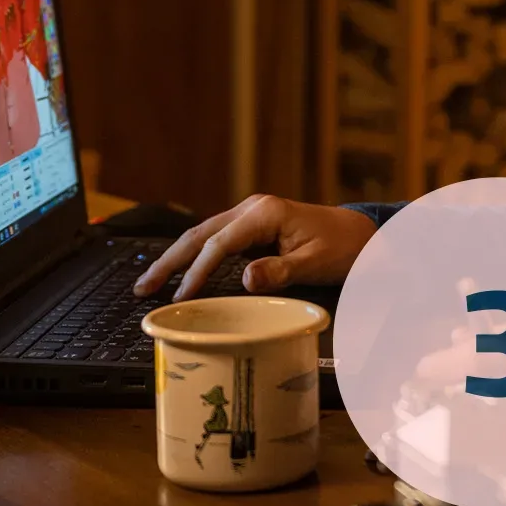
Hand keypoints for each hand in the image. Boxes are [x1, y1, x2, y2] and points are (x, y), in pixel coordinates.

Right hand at [132, 193, 377, 300]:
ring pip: (202, 236)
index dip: (197, 271)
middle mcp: (251, 209)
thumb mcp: (315, 263)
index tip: (181, 295)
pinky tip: (178, 274)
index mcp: (264, 213)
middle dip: (169, 261)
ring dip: (175, 259)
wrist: (362, 235)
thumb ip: (280, 271)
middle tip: (142, 287)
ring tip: (149, 283)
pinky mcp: (251, 228)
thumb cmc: (343, 248)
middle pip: (199, 234)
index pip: (219, 243)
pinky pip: (214, 242)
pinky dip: (193, 257)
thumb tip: (245, 278)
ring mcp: (249, 217)